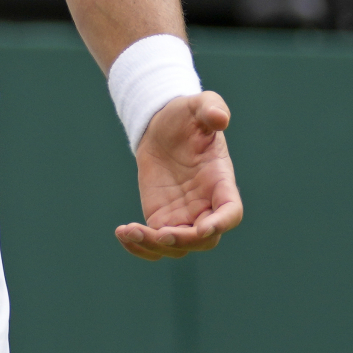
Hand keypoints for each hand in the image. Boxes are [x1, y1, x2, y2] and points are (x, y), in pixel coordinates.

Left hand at [116, 91, 242, 259]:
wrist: (163, 128)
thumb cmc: (186, 117)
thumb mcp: (198, 105)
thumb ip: (211, 108)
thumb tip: (219, 117)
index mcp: (221, 183)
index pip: (230, 212)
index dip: (220, 223)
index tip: (202, 228)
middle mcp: (206, 206)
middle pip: (204, 240)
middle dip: (184, 241)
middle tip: (159, 232)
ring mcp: (184, 216)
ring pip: (177, 247)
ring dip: (155, 246)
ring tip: (129, 231)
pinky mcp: (161, 218)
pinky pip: (155, 243)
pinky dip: (140, 247)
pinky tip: (122, 234)